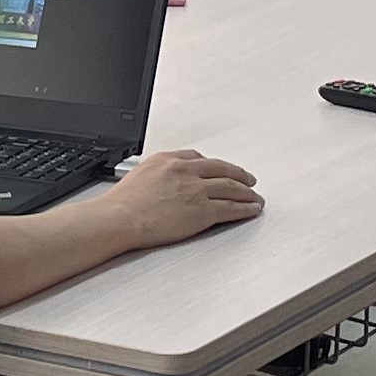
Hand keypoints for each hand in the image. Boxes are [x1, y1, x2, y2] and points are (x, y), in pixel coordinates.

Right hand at [105, 149, 260, 247]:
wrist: (120, 217)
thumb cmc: (123, 202)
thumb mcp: (139, 175)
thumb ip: (156, 174)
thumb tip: (160, 182)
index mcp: (169, 160)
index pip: (199, 158)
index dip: (215, 165)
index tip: (221, 169)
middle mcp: (185, 171)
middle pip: (222, 169)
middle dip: (238, 174)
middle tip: (248, 179)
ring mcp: (196, 190)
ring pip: (231, 187)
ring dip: (247, 192)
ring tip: (255, 196)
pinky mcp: (202, 210)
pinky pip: (231, 207)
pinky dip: (245, 208)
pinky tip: (251, 209)